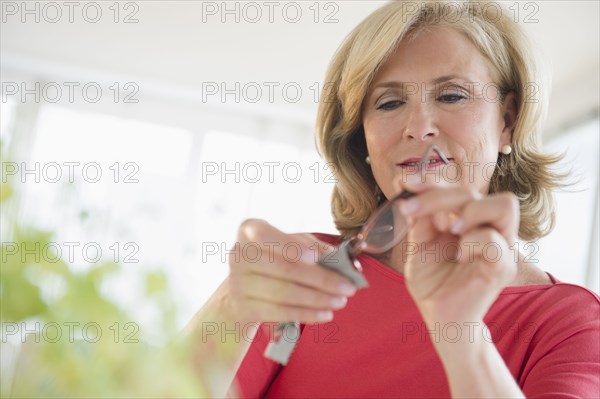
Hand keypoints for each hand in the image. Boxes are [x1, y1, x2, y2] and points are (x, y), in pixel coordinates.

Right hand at [224, 219, 356, 323]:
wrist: (243, 291)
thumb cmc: (274, 261)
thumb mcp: (292, 246)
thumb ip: (317, 249)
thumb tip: (347, 263)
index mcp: (250, 231)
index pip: (265, 236)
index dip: (290, 247)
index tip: (316, 258)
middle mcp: (239, 255)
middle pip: (283, 269)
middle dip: (320, 279)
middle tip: (348, 287)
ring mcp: (238, 283)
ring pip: (283, 293)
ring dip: (317, 298)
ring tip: (340, 301)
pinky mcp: (244, 307)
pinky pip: (279, 312)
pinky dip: (306, 314)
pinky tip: (325, 314)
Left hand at [395, 175, 518, 324]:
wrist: (440, 315)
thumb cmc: (432, 281)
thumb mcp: (418, 244)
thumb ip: (419, 217)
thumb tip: (404, 183)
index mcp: (468, 218)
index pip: (456, 187)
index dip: (430, 181)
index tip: (403, 183)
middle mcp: (488, 226)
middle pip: (475, 190)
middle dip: (439, 195)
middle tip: (411, 211)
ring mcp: (501, 245)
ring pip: (503, 204)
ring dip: (469, 211)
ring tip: (447, 229)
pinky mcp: (503, 266)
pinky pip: (494, 241)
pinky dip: (472, 242)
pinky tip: (459, 255)